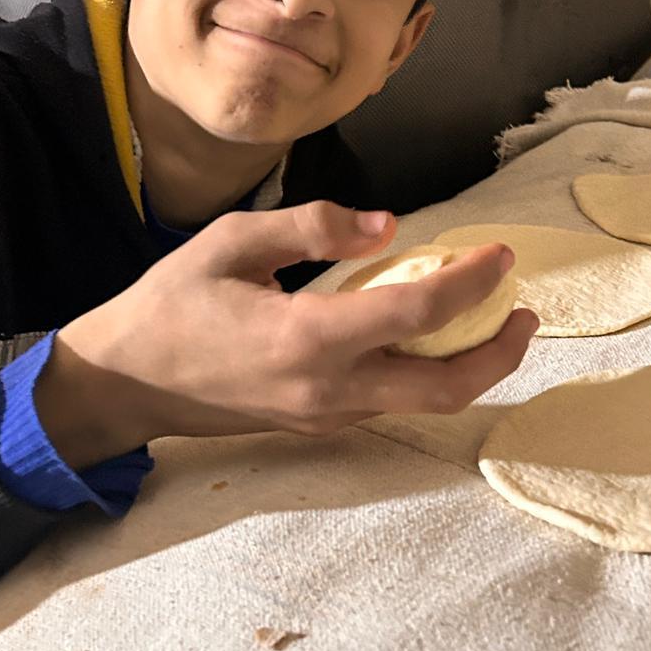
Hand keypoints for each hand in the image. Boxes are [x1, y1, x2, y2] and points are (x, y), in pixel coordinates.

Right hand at [34, 201, 539, 466]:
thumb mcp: (233, 240)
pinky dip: (427, 371)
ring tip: (489, 319)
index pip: (420, 311)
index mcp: (308, 338)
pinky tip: (427, 333)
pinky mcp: (317, 424)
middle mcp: (328, 390)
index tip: (499, 254)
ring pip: (424, 403)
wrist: (127, 382)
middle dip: (501, 352)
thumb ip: (314, 226)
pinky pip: (392, 402)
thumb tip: (388, 227)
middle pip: (447, 388)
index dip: (473, 281)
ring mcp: (325, 416)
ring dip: (470, 365)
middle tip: (524, 310)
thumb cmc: (171, 303)